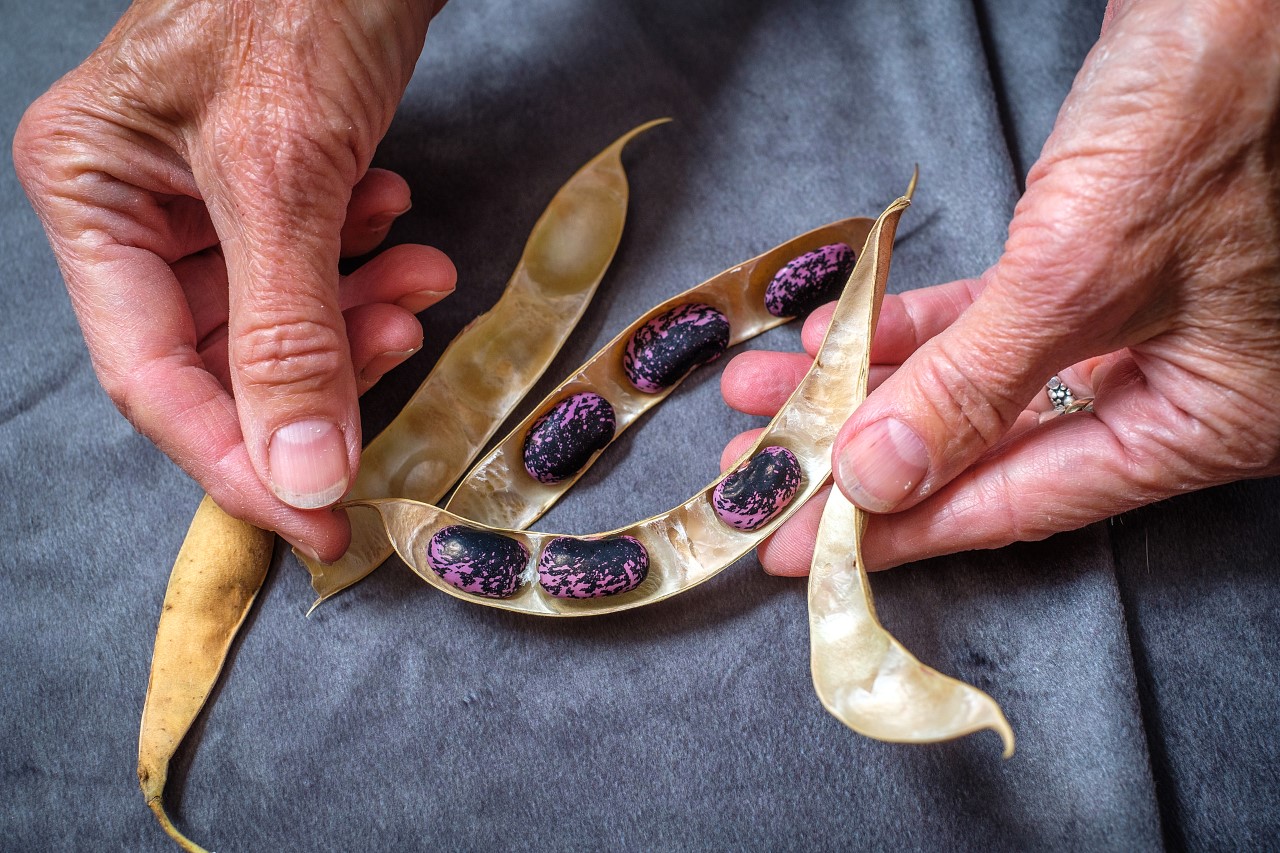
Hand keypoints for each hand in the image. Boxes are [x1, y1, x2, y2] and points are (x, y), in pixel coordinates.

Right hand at [14, 0, 452, 560]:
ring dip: (356, 308)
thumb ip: (288, 332)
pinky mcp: (271, 173)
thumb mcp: (286, 174)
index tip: (322, 523)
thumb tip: (300, 472)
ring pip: (277, 309)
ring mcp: (202, 188)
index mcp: (90, 194)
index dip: (240, 462)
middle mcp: (133, 199)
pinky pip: (311, 256)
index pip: (156, 379)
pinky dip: (363, 257)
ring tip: (421, 275)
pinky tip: (401, 222)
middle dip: (322, 364)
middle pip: (222, 350)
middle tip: (403, 349)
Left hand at [721, 0, 1279, 573]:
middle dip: (868, 457)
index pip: (1023, 503)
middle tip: (770, 476)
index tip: (807, 550)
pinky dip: (911, 329)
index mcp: (1207, 421)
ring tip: (769, 397)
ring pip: (976, 384)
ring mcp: (1135, 330)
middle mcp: (1174, 388)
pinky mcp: (1094, 271)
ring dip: (869, 387)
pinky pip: (988, 322)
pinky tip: (836, 335)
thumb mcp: (1079, 272)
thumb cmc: (1207, 114)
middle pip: (991, 451)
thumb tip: (881, 476)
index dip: (904, 531)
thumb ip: (975, 385)